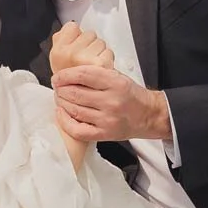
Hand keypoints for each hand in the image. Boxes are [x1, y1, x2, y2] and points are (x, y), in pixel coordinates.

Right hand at [50, 22, 113, 76]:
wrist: (87, 101)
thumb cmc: (74, 80)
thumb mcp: (59, 59)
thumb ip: (61, 40)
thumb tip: (71, 26)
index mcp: (58, 52)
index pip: (72, 26)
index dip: (76, 35)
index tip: (75, 45)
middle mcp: (70, 55)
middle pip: (88, 34)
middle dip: (89, 44)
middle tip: (85, 59)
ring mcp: (85, 60)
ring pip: (100, 42)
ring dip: (99, 51)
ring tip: (93, 64)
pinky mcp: (100, 66)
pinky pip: (108, 52)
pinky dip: (107, 59)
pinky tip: (101, 69)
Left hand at [53, 65, 172, 145]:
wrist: (149, 115)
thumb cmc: (131, 95)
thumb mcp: (118, 76)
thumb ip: (96, 73)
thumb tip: (68, 73)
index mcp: (115, 83)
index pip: (82, 75)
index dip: (65, 75)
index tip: (58, 77)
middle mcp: (111, 101)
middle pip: (75, 93)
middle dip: (61, 89)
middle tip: (58, 87)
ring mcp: (107, 120)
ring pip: (74, 110)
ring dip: (61, 103)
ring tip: (60, 98)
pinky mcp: (104, 134)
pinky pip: (78, 130)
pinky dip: (65, 121)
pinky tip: (61, 113)